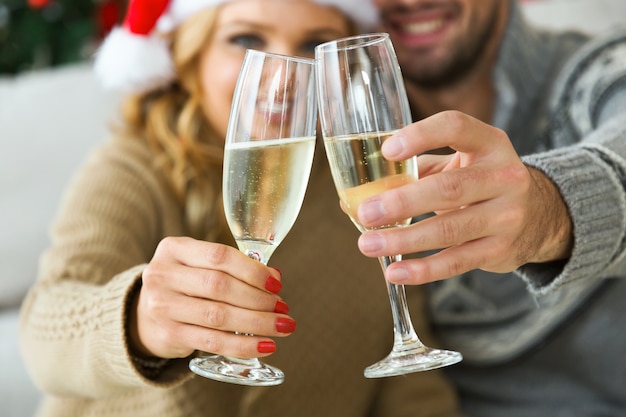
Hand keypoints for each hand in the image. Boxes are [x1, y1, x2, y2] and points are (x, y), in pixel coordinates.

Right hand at [129, 236, 292, 359]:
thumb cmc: (186, 284)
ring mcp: (162, 306)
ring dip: (257, 323)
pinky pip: (212, 341)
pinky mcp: (168, 334)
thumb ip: (234, 267)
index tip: (277, 283)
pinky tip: (265, 345)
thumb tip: (275, 276)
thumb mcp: (200, 265)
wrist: (145, 314)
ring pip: (218, 315)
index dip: (253, 270)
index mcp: (174, 249)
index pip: (219, 256)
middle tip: (283, 307)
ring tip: (282, 327)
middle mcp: (163, 275)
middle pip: (220, 286)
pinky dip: (243, 345)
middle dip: (259, 299)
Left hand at [356, 111, 572, 284]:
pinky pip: (457, 262)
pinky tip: (395, 272)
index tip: (387, 150)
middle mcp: (504, 176)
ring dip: (405, 240)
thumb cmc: (481, 183)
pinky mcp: (500, 250)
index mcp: (490, 144)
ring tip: (369, 244)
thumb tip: (355, 197)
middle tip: (366, 212)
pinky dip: (423, 270)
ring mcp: (506, 216)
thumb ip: (415, 171)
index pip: (456, 127)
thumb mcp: (461, 164)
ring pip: (450, 229)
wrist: (537, 216)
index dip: (421, 135)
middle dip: (402, 202)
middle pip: (449, 188)